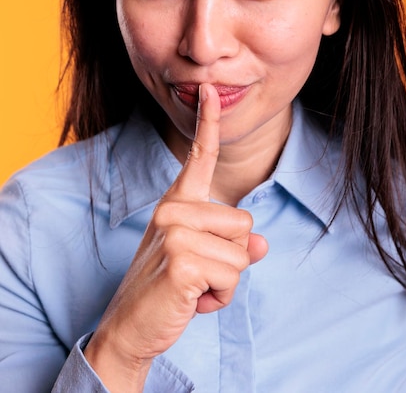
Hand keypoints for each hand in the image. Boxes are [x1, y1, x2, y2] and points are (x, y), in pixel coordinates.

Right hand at [84, 83, 267, 391]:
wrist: (131, 327)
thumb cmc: (166, 288)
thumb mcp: (201, 259)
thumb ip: (232, 245)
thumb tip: (262, 243)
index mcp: (176, 202)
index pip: (198, 157)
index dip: (206, 122)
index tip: (208, 90)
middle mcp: (173, 209)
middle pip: (244, 222)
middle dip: (231, 257)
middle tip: (197, 274)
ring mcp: (175, 231)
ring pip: (242, 252)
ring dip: (226, 280)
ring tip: (194, 287)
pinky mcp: (182, 258)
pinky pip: (233, 276)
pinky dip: (220, 298)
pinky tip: (192, 299)